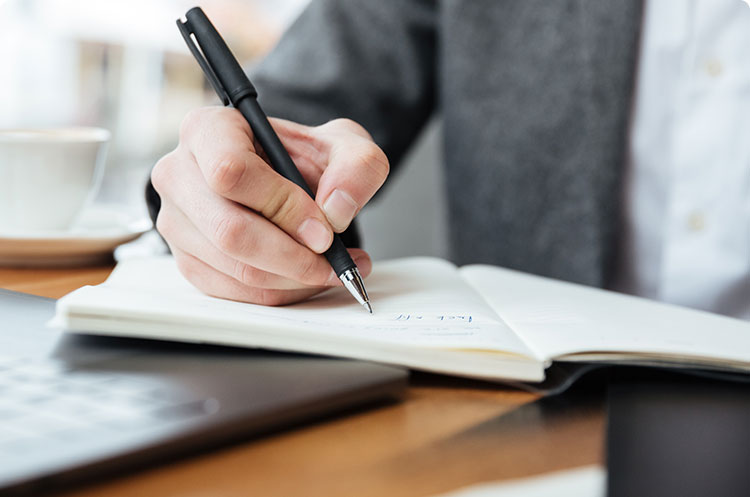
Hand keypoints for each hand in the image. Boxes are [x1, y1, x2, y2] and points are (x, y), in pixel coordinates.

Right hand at [151, 107, 388, 304]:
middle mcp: (179, 174)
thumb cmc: (306, 157)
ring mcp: (176, 221)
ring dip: (293, 279)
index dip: (281, 206)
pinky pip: (233, 291)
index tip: (323, 228)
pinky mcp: (187, 260)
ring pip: (234, 267)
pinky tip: (307, 278)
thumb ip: (356, 166)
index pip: (231, 172)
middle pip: (229, 229)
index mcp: (207, 130)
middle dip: (292, 255)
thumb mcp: (346, 145)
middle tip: (333, 260)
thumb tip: (336, 209)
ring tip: (333, 269)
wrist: (291, 179)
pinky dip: (279, 292)